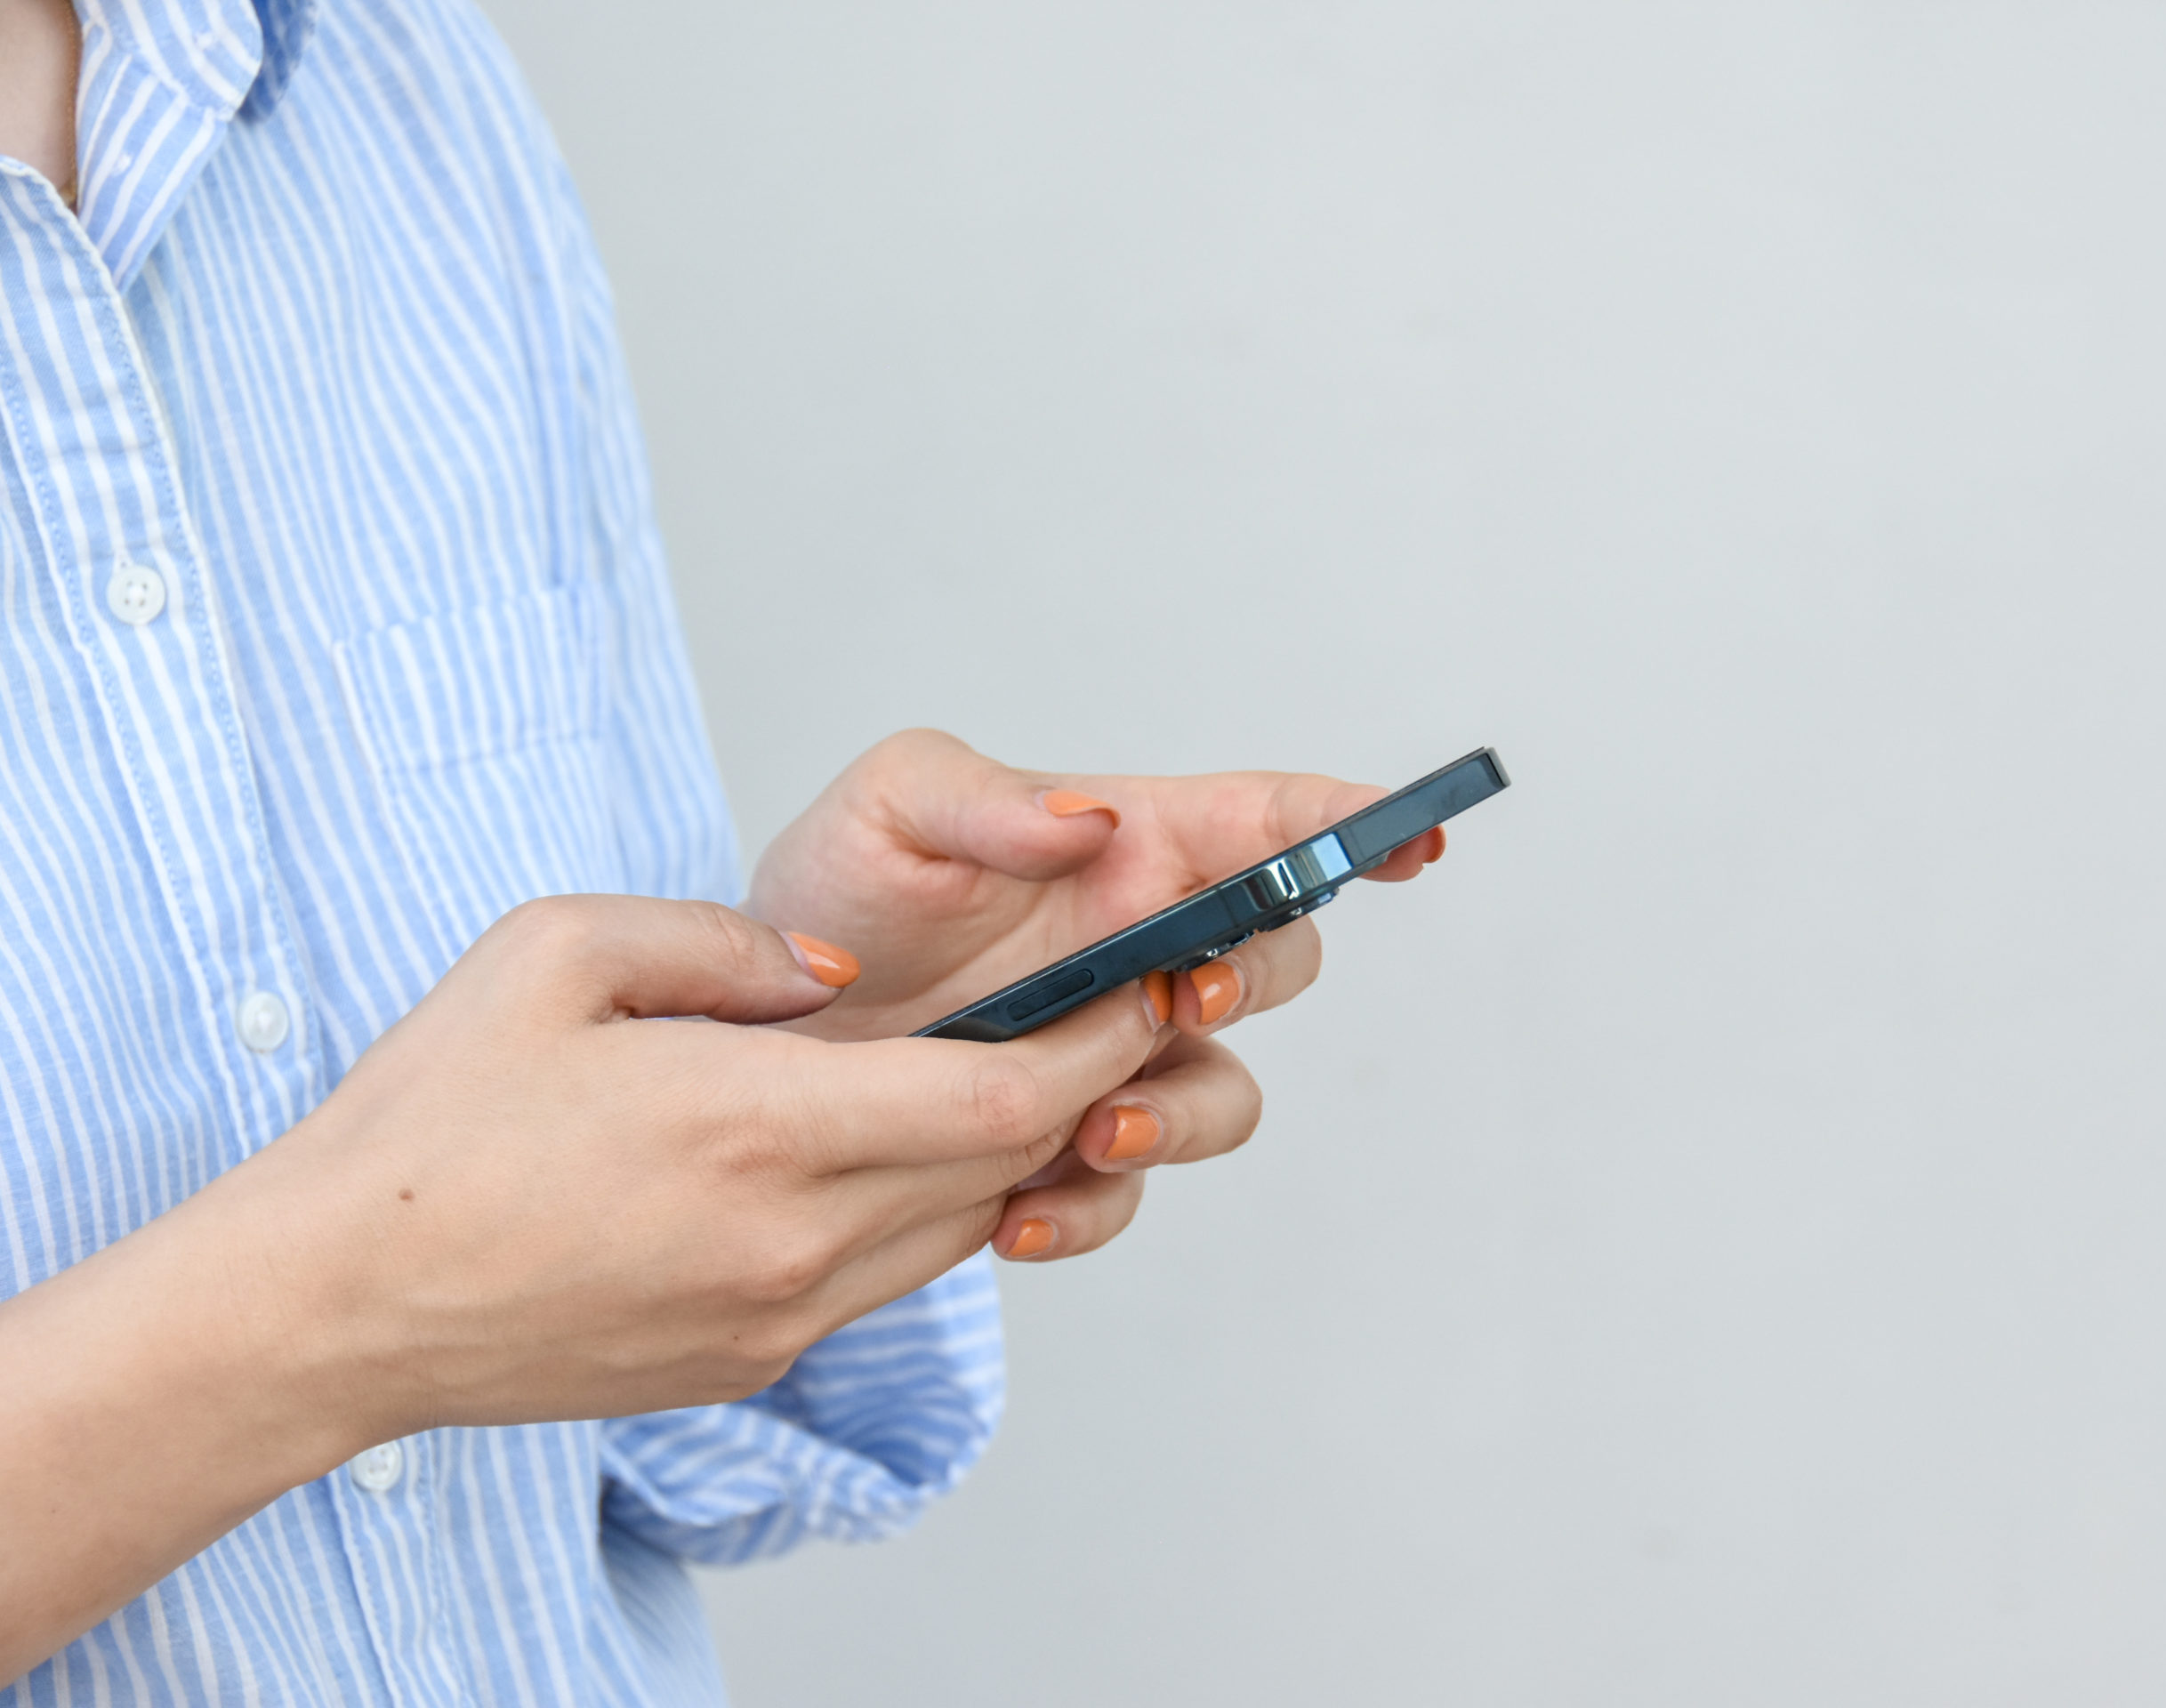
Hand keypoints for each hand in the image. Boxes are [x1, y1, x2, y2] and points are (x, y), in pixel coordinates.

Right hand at [210, 893, 1169, 1433]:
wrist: (335, 1305)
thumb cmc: (428, 1122)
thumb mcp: (556, 955)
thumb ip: (724, 945)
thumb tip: (835, 976)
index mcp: (757, 1127)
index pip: (1004, 1095)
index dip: (1099, 1039)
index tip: (1140, 983)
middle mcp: (792, 1240)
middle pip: (1005, 1164)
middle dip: (1083, 1083)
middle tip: (1117, 1007)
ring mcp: (778, 1316)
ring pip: (960, 1227)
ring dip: (1008, 1149)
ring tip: (1024, 1066)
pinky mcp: (750, 1358)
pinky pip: (887, 1275)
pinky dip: (926, 1205)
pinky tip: (901, 1146)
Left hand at [744, 730, 1446, 1261]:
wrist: (751, 1032)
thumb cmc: (839, 892)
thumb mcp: (889, 810)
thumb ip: (983, 800)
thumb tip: (1087, 821)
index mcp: (1129, 851)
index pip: (1267, 826)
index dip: (1353, 828)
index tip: (1414, 839)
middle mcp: (1145, 953)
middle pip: (1278, 962)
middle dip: (1253, 980)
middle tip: (1179, 996)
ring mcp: (1115, 1058)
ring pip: (1220, 1095)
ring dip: (1179, 1118)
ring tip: (1095, 1130)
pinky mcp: (1064, 1147)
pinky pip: (1123, 1194)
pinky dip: (1087, 1211)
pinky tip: (1016, 1214)